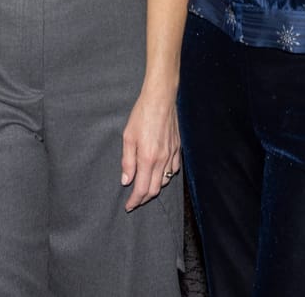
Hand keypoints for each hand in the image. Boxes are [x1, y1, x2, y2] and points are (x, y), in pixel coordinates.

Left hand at [119, 89, 181, 211]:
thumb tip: (126, 181)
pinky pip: (174, 170)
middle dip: (144, 198)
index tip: (129, 206)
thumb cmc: (141, 116)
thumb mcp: (128, 137)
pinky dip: (166, 176)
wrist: (160, 99)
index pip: (142, 189)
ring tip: (145, 187)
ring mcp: (172, 155)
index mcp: (148, 158)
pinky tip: (159, 173)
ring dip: (155, 188)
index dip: (135, 201)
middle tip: (135, 200)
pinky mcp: (178, 148)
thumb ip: (127, 161)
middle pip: (155, 189)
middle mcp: (162, 160)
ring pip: (165, 181)